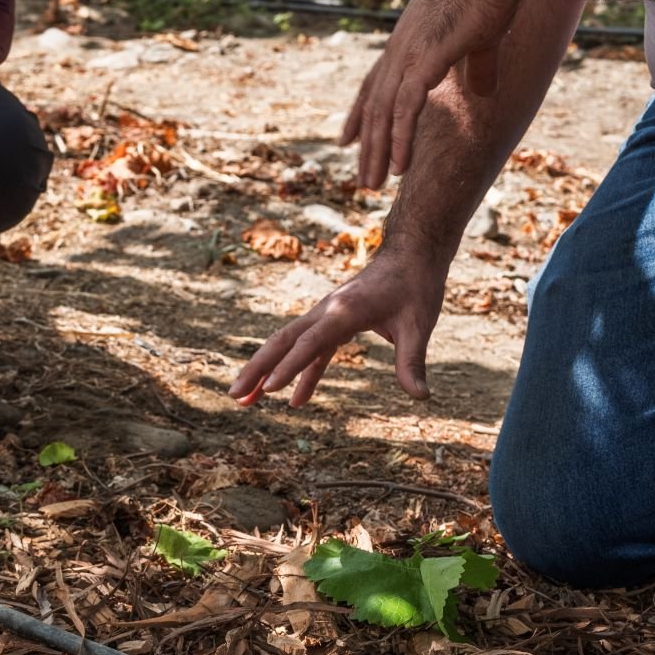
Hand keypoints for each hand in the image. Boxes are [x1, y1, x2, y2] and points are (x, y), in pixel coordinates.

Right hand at [228, 250, 447, 406]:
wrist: (412, 253)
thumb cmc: (416, 285)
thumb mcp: (418, 325)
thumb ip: (413, 362)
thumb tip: (421, 397)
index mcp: (344, 311)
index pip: (310, 343)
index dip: (289, 367)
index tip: (269, 390)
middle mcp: (326, 311)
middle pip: (282, 342)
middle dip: (256, 369)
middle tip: (234, 396)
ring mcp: (325, 315)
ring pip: (287, 345)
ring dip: (265, 371)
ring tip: (245, 400)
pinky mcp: (332, 322)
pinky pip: (309, 350)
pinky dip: (298, 373)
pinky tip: (294, 400)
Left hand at [345, 0, 520, 188]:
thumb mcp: (482, 36)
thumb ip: (479, 66)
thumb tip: (484, 92)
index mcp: (408, 38)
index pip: (375, 83)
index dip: (361, 113)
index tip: (348, 139)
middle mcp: (400, 47)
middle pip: (373, 104)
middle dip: (367, 143)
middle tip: (363, 176)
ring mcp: (409, 53)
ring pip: (383, 113)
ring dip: (378, 151)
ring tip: (373, 183)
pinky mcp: (425, 60)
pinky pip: (404, 109)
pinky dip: (399, 139)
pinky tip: (398, 167)